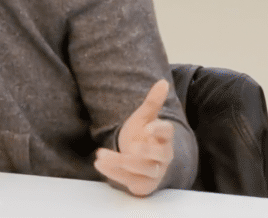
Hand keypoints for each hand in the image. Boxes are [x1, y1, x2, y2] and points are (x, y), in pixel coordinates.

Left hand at [94, 79, 174, 196]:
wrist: (139, 158)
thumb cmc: (143, 136)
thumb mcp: (144, 118)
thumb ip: (153, 102)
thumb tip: (163, 82)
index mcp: (164, 137)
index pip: (167, 132)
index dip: (159, 129)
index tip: (148, 126)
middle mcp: (163, 156)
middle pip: (160, 155)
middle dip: (146, 151)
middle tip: (132, 147)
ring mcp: (154, 172)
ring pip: (143, 170)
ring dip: (121, 163)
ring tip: (101, 154)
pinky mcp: (143, 184)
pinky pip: (131, 181)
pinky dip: (114, 173)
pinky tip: (99, 163)